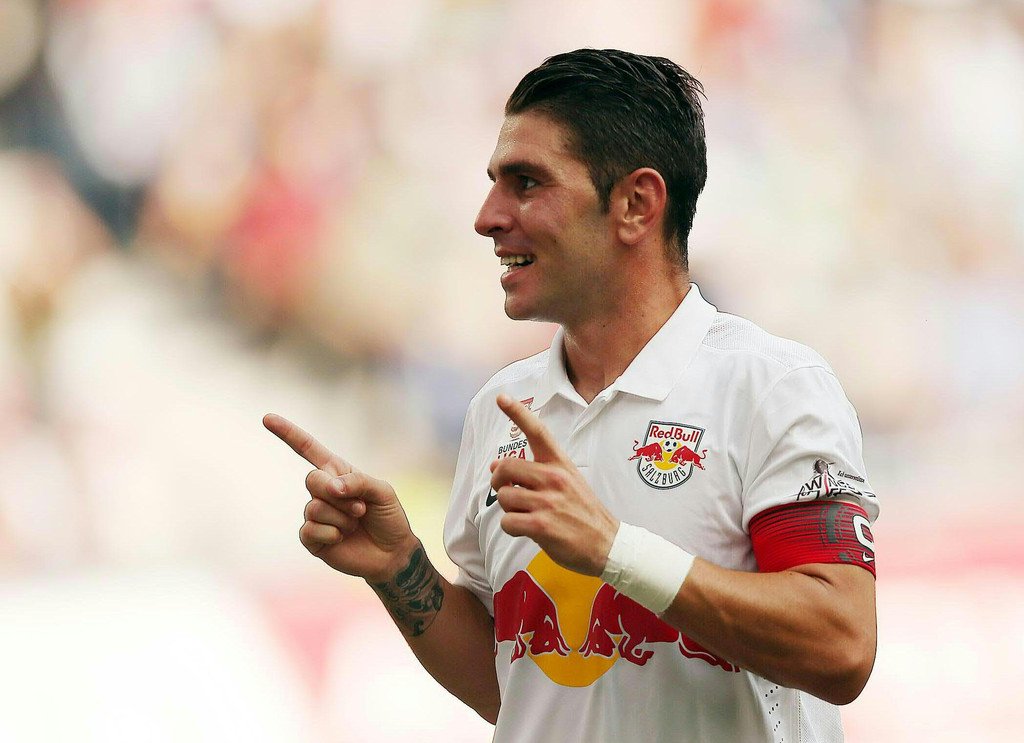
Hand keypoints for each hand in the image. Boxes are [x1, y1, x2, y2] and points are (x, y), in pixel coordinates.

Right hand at [263, 413, 417, 582]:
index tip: (267, 418)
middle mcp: (323, 492)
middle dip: (338, 494)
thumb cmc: (388, 518)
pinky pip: (310, 530)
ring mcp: (316, 515)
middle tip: (360, 507)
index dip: (288, 433)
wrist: (392, 553)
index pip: (308, 449)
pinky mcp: (312, 538)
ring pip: (315, 508)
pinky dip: (333, 533)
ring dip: (342, 517)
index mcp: (337, 473)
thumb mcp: (382, 491)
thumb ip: (357, 482)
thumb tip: (330, 487)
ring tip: (356, 524)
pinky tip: (342, 538)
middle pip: (312, 479)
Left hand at [490, 394, 618, 575]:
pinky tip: (527, 530)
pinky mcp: (542, 526)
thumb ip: (534, 472)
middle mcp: (554, 478)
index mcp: (561, 464)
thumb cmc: (582, 512)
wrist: (608, 544)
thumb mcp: (567, 482)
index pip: (538, 431)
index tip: (501, 398)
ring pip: (504, 497)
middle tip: (507, 491)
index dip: (517, 412)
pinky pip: (507, 521)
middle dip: (498, 481)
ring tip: (527, 514)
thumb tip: (495, 465)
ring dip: (508, 508)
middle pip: (506, 467)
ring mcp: (548, 502)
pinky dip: (511, 527)